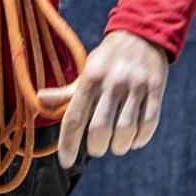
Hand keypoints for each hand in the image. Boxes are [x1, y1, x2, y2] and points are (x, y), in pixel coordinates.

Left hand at [37, 30, 168, 167]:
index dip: (68, 144)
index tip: (66, 162)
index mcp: (90, 79)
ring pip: (125, 130)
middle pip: (100, 129)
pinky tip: (134, 141)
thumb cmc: (108, 59)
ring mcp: (135, 86)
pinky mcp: (155, 89)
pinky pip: (149, 123)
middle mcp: (111, 82)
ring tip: (116, 146)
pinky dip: (140, 139)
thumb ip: (67, 91)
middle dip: (96, 148)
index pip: (74, 118)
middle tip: (97, 149)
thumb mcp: (85, 71)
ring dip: (119, 146)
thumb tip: (40, 99)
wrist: (142, 34)